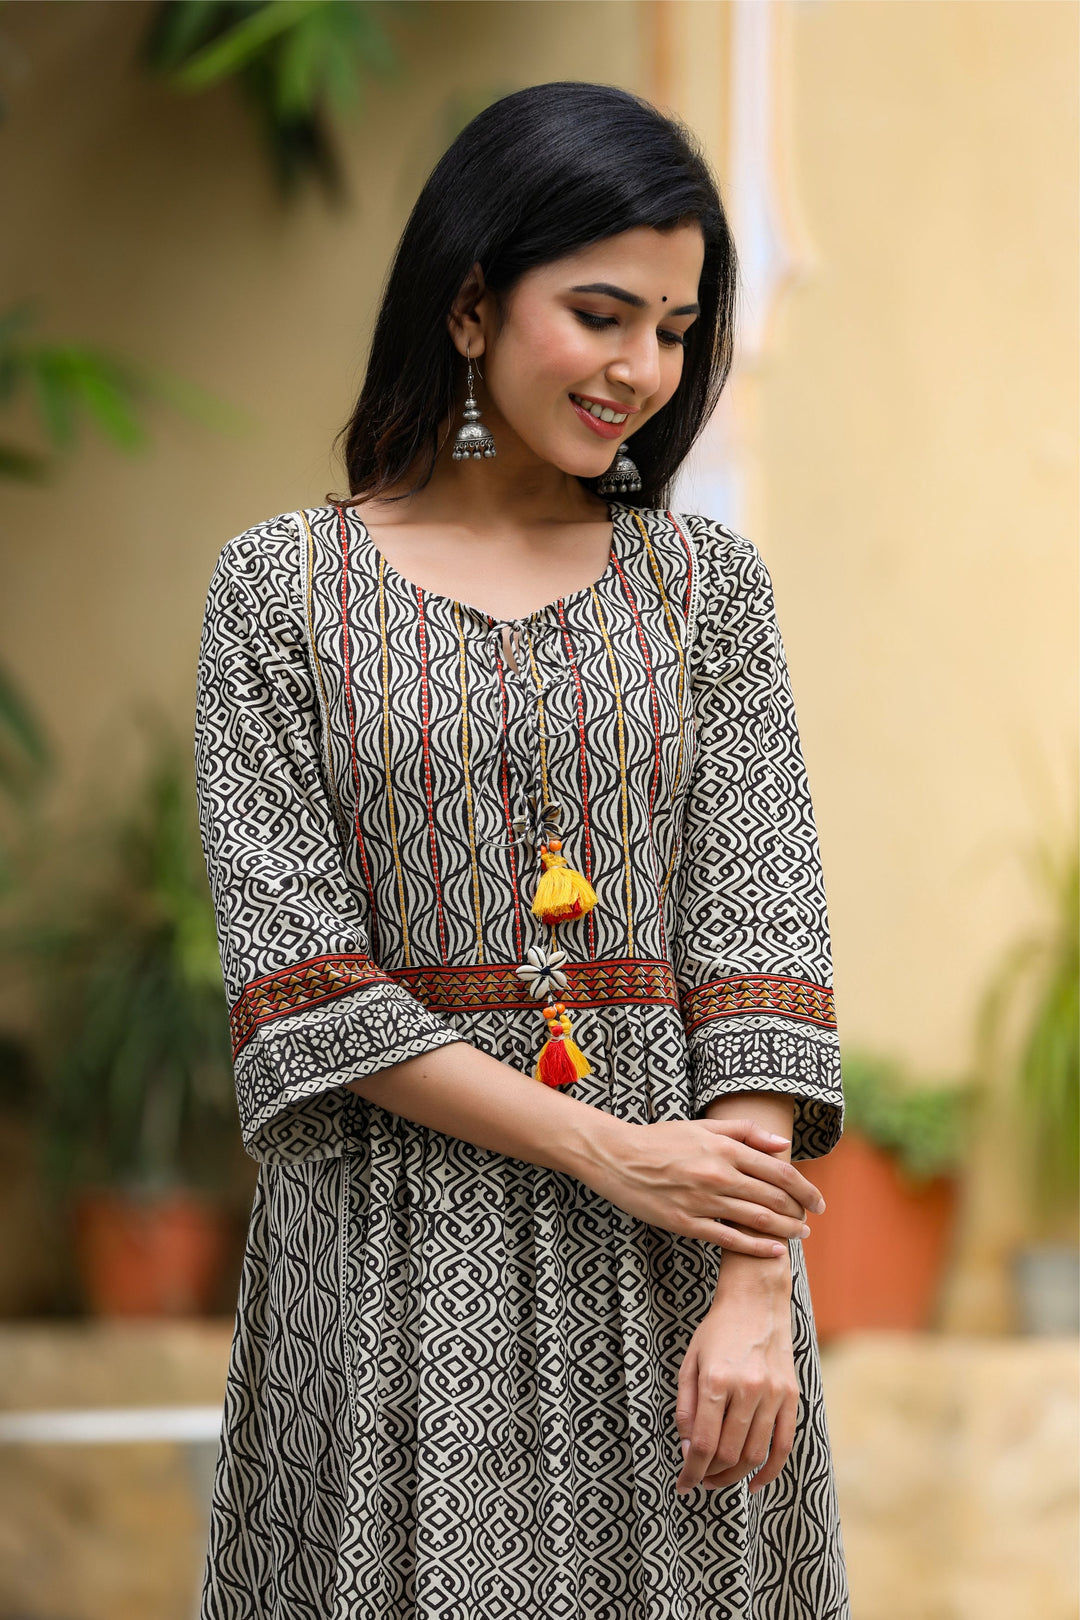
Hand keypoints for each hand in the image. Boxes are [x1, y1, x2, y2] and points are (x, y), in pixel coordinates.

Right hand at [585, 1116, 824, 1256]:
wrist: (618, 1157)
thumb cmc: (661, 1139)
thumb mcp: (703, 1125)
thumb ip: (745, 1132)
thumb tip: (783, 1146)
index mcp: (725, 1148)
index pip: (779, 1171)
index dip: (805, 1189)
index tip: (818, 1200)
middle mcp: (719, 1174)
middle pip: (774, 1198)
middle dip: (799, 1211)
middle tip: (810, 1219)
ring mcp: (703, 1201)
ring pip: (757, 1220)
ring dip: (785, 1230)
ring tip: (800, 1235)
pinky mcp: (687, 1223)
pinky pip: (730, 1240)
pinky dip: (757, 1248)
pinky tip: (775, 1252)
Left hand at [675, 1258, 798, 1494]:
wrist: (755, 1301)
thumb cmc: (716, 1331)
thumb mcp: (690, 1363)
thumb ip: (687, 1409)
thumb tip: (689, 1451)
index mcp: (716, 1380)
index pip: (703, 1444)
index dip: (691, 1471)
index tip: (683, 1485)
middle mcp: (747, 1389)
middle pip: (729, 1454)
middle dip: (710, 1475)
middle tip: (700, 1480)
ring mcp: (773, 1394)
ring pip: (755, 1454)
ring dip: (735, 1477)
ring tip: (719, 1480)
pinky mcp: (791, 1396)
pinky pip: (784, 1445)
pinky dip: (770, 1471)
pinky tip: (755, 1483)